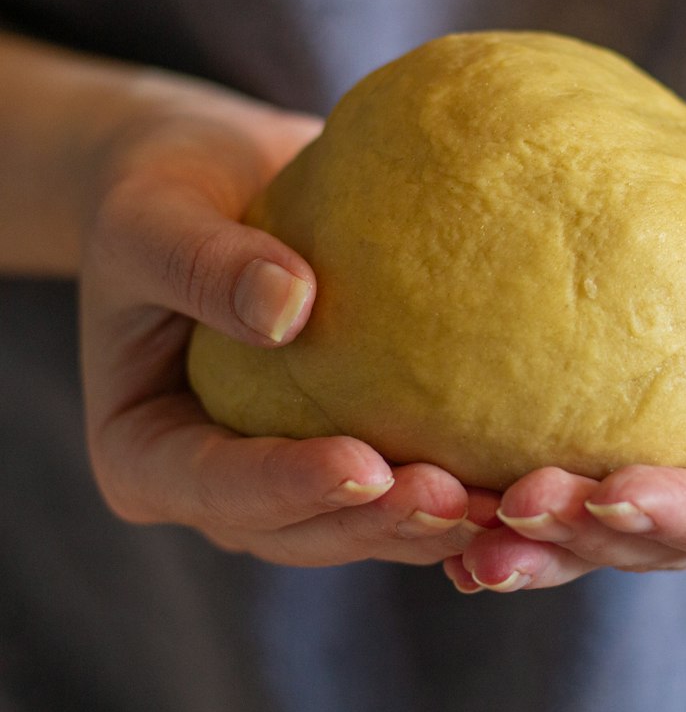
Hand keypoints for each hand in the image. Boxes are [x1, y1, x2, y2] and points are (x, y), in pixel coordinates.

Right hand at [79, 70, 496, 564]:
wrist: (208, 183)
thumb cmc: (160, 194)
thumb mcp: (154, 216)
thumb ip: (201, 263)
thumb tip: (288, 308)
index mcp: (146, 448)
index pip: (214, 485)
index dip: (288, 487)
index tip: (363, 463)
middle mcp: (217, 477)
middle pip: (297, 528)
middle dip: (376, 522)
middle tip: (455, 500)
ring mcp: (280, 465)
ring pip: (354, 521)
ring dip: (424, 521)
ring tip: (498, 502)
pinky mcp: (335, 434)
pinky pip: (391, 473)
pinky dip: (448, 480)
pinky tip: (514, 468)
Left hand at [443, 114, 685, 591]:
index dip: (682, 517)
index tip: (613, 492)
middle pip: (656, 542)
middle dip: (582, 540)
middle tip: (507, 512)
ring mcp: (667, 455)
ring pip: (593, 527)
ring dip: (525, 536)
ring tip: (451, 527)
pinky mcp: (610, 418)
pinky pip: (556, 462)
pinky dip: (498, 484)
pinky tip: (435, 480)